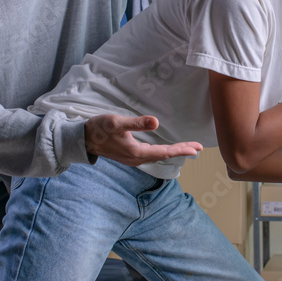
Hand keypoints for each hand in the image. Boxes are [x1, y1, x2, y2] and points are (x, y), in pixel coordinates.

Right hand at [84, 114, 201, 166]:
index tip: (196, 148)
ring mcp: (133, 159)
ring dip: (174, 152)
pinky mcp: (130, 155)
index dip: (181, 150)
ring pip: (158, 156)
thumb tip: (156, 122)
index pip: (164, 152)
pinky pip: (152, 155)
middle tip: (199, 148)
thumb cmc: (99, 129)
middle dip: (182, 151)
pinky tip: (166, 149)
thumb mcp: (116, 122)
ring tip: (188, 149)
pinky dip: (163, 152)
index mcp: (136, 152)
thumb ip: (136, 123)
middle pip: (164, 155)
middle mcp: (137, 159)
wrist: (82, 139)